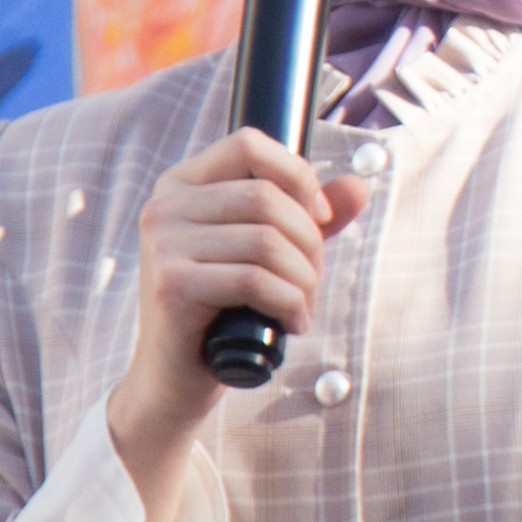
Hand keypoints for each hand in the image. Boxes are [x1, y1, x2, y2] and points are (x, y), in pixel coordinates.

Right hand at [109, 130, 367, 484]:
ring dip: (303, 279)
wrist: (175, 378)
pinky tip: (290, 323)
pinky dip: (290, 303)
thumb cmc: (224, 309)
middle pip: (268, 197)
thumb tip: (359, 187)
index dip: (297, 175)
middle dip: (309, 242)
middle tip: (310, 280)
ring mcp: (162, 244)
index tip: (320, 216)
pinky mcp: (171, 284)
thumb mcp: (269, 254)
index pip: (249, 143)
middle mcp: (164, 206)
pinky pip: (256, 280)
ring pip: (268, 240)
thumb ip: (311, 218)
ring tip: (302, 305)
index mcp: (182, 184)